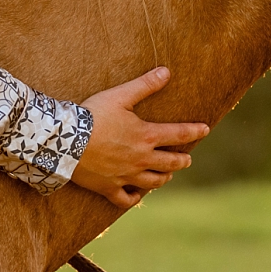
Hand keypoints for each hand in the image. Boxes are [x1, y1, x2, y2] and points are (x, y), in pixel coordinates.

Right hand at [70, 67, 209, 208]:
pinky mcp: (108, 187)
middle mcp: (141, 159)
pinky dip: (134, 198)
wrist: (65, 141)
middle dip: (181, 160)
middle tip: (187, 159)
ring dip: (164, 178)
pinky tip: (138, 196)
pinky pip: (126, 199)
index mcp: (146, 136)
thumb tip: (166, 72)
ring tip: (168, 176)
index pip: (179, 134)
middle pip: (170, 163)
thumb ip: (145, 85)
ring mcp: (125, 176)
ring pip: (153, 182)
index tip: (205, 129)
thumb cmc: (93, 115)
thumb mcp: (120, 95)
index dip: (194, 131)